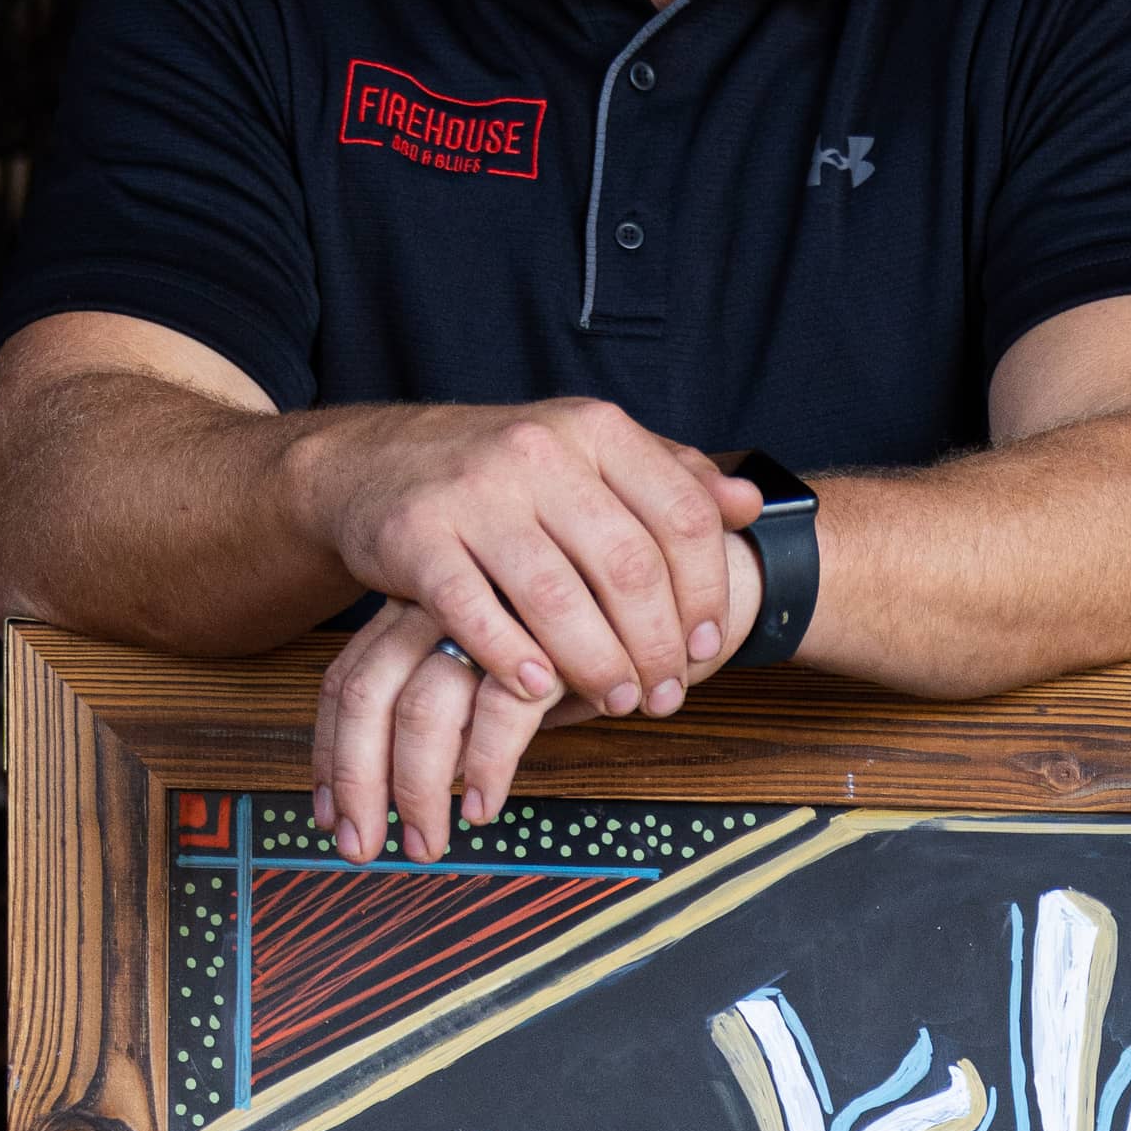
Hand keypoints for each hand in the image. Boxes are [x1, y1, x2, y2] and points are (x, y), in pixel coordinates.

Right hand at [299, 397, 760, 861]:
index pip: (682, 516)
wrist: (378, 460)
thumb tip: (752, 503)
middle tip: (666, 694)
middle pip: (627, 566)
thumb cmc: (506, 474)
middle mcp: (538, 451)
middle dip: (656, 644)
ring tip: (617, 701)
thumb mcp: (593, 454)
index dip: (707, 592)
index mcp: (595, 429)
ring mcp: (473, 492)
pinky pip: (473, 610)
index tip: (709, 646)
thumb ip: (672, 477)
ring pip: (556, 597)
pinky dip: (510, 658)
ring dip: (595, 664)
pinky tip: (536, 689)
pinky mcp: (416, 536)